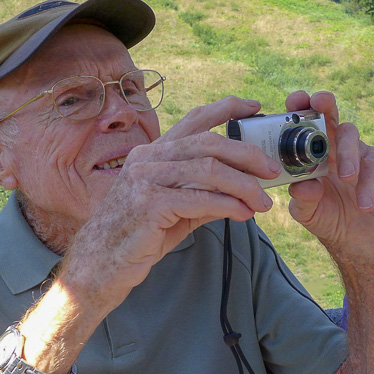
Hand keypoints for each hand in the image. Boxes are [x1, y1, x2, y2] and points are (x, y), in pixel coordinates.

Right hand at [60, 96, 281, 311]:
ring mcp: (145, 178)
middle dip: (248, 154)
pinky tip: (243, 214)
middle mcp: (148, 158)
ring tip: (262, 202)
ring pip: (208, 169)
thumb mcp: (176, 210)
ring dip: (243, 185)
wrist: (100, 266)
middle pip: (209, 143)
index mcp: (154, 153)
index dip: (227, 108)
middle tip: (272, 170)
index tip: (255, 107)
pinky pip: (200, 198)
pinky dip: (228, 205)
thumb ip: (204, 194)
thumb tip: (242, 191)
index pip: (194, 119)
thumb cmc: (137, 238)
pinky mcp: (148, 203)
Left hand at [284, 91, 373, 263]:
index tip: (295, 101)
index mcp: (311, 153)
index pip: (304, 124)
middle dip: (325, 105)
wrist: (358, 243)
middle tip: (320, 102)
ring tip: (346, 178)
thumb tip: (301, 185)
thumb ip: (303, 199)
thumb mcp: (308, 213)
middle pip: (330, 116)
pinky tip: (363, 203)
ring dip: (347, 153)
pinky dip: (367, 183)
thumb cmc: (329, 220)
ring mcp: (357, 154)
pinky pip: (373, 164)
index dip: (299, 108)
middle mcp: (333, 147)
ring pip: (351, 136)